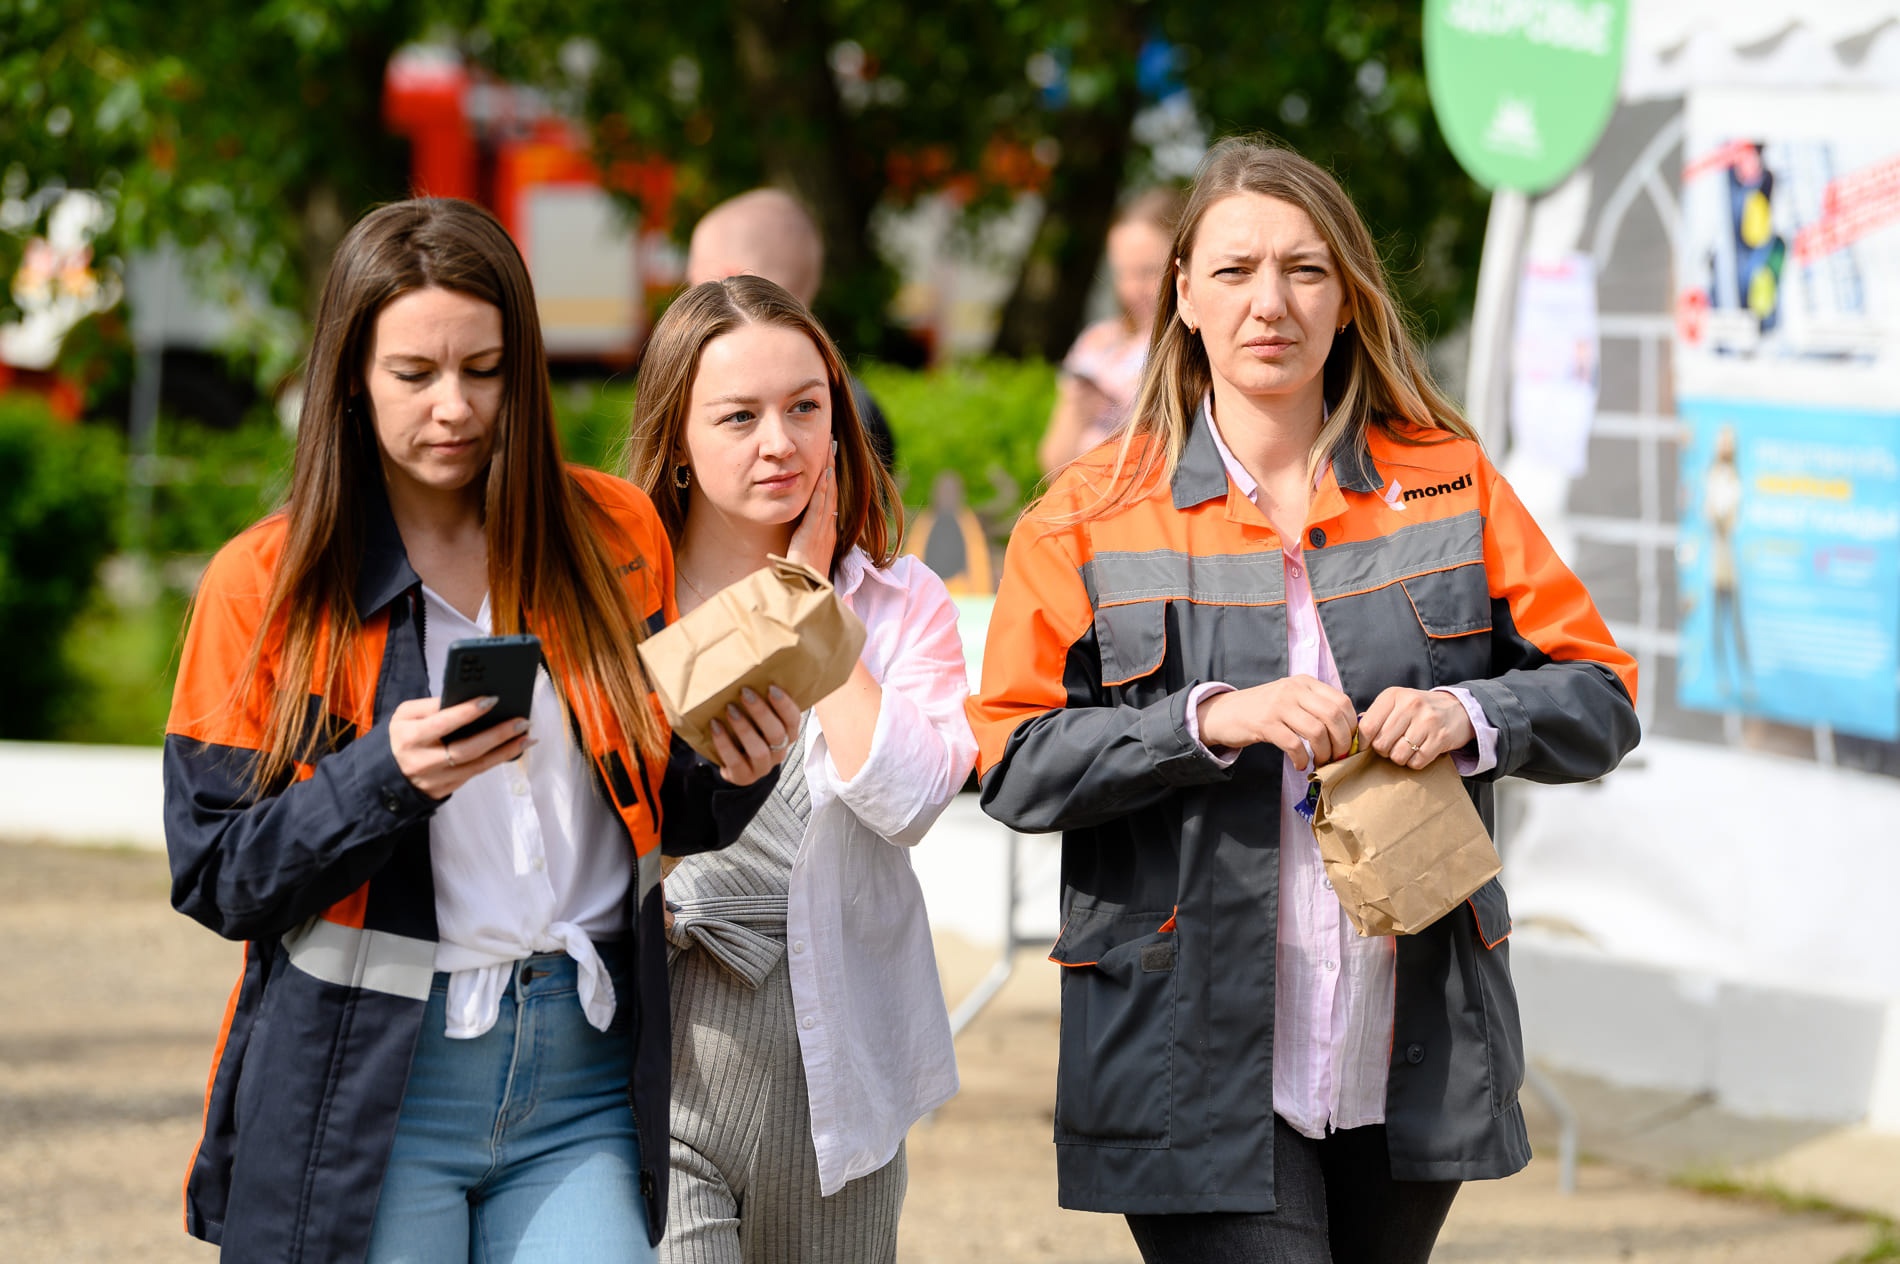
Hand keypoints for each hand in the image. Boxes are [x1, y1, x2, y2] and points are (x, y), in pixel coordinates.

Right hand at [391, 696, 532, 798]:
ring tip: (527, 735)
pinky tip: (517, 747)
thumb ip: (431, 705)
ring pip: (477, 766)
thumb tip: (467, 698)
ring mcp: (437, 778)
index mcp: (410, 737)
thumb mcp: (405, 715)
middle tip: (521, 721)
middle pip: (466, 750)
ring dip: (506, 750)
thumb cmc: (403, 736)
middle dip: (497, 735)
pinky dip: (499, 759)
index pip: (442, 723)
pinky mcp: (448, 788)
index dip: (467, 712)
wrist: (390, 773)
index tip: (492, 699)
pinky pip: (477, 773)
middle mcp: (423, 761)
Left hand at [709, 685, 802, 784]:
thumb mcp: (756, 717)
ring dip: (744, 728)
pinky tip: (715, 726)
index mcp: (787, 734)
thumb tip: (744, 666)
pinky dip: (724, 743)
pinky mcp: (744, 777)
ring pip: (759, 750)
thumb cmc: (746, 730)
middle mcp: (779, 751)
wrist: (733, 762)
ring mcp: (762, 767)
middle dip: (761, 712)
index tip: (771, 687)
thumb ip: (758, 700)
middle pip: (777, 734)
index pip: (793, 719)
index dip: (785, 704)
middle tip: (745, 693)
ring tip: (729, 709)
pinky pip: (736, 762)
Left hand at [785, 455, 837, 575]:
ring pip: (828, 496)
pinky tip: (823, 476)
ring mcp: (822, 532)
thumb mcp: (805, 556)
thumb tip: (797, 530)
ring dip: (828, 472)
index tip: (828, 458)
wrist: (808, 597)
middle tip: (831, 444)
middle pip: (831, 492)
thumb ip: (803, 541)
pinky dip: (822, 492)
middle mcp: (827, 529)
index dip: (830, 478)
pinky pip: (818, 510)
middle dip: (831, 467)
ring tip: (829, 450)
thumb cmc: (805, 580)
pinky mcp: (812, 538)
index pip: (829, 499)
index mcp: (826, 532)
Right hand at [1195, 675, 1356, 770]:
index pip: (1342, 702)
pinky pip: (1294, 745)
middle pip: (1333, 716)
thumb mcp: (1291, 699)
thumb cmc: (1264, 710)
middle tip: (1339, 757)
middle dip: (1342, 742)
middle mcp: (1294, 690)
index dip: (1352, 726)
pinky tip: (1299, 765)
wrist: (1225, 713)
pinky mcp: (1265, 724)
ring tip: (1320, 762)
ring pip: (1317, 731)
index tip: (1349, 744)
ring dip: (1324, 753)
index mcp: (1305, 682)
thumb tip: (1348, 731)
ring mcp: (1279, 705)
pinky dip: (1301, 759)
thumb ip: (1315, 707)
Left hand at [1359, 687, 1474, 769]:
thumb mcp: (1395, 703)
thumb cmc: (1418, 709)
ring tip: (1407, 748)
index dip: (1364, 742)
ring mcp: (1427, 721)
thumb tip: (1353, 738)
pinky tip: (1420, 751)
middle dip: (1384, 750)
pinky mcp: (1441, 737)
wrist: (1458, 709)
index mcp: (1393, 695)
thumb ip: (1375, 716)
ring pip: (1398, 755)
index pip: (1367, 726)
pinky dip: (1415, 762)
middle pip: (1381, 744)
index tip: (1367, 746)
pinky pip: (1416, 762)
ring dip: (1399, 757)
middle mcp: (1410, 705)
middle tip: (1392, 745)